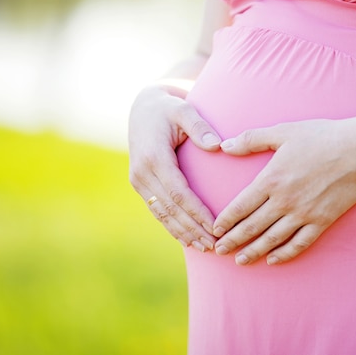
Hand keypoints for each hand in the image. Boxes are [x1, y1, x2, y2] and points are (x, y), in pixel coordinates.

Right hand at [128, 85, 220, 251]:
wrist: (143, 108)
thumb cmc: (169, 108)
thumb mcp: (184, 109)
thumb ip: (200, 126)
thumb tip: (217, 145)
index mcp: (153, 157)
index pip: (178, 192)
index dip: (196, 212)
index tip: (215, 226)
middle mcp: (141, 172)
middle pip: (170, 209)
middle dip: (192, 229)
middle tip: (214, 245)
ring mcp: (138, 180)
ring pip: (162, 214)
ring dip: (182, 233)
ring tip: (204, 248)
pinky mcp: (140, 185)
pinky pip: (157, 210)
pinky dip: (172, 226)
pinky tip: (187, 239)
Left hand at [212, 119, 355, 264]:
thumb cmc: (320, 137)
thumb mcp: (282, 131)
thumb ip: (251, 139)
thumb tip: (224, 145)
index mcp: (271, 179)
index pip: (241, 206)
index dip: (226, 220)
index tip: (215, 229)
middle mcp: (284, 201)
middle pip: (252, 226)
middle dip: (233, 240)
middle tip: (219, 250)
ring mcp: (303, 214)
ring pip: (272, 239)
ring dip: (253, 251)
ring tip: (240, 260)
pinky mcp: (321, 221)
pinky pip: (299, 243)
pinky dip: (284, 254)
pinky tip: (273, 260)